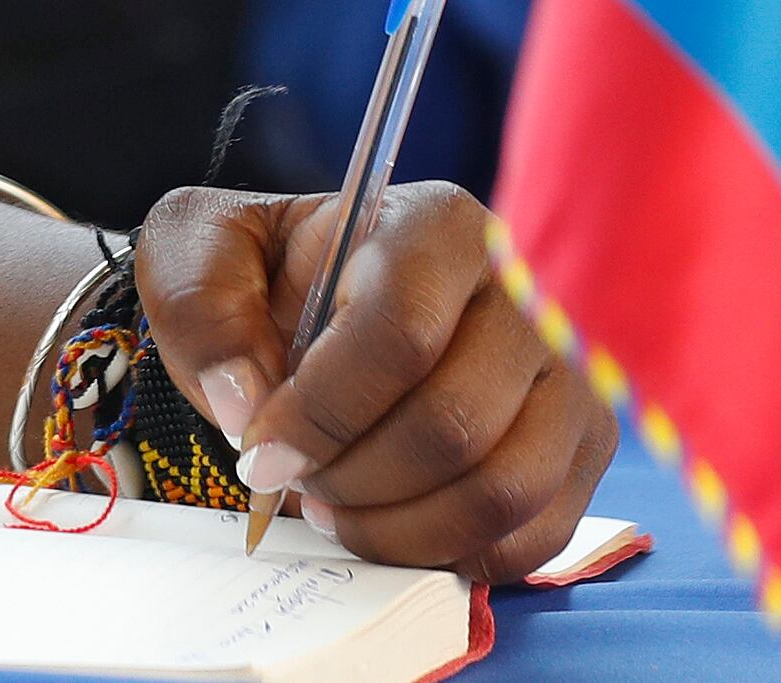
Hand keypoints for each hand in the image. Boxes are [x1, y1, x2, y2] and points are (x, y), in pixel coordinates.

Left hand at [137, 183, 616, 584]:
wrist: (326, 305)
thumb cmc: (267, 277)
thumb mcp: (198, 251)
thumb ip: (202, 306)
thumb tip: (248, 402)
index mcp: (435, 226)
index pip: (400, 331)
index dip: (321, 412)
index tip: (260, 453)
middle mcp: (529, 294)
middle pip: (453, 424)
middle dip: (352, 478)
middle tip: (297, 482)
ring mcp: (571, 376)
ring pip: (500, 492)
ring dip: (397, 527)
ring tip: (336, 507)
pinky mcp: (583, 449)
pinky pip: (532, 536)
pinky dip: (449, 555)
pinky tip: (390, 526)